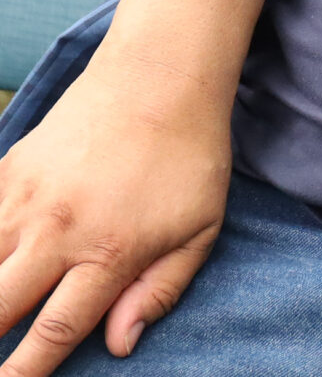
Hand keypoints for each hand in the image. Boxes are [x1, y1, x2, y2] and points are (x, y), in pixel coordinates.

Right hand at [0, 58, 231, 375]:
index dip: (24, 373)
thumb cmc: (189, 156)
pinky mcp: (7, 172)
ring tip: (1, 304)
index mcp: (110, 250)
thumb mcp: (200, 228)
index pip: (54, 331)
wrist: (159, 76)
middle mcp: (58, 230)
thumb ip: (161, 290)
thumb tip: (120, 344)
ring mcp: (25, 199)